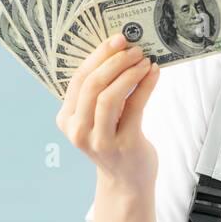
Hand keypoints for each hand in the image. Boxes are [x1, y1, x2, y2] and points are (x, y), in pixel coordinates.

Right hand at [55, 33, 159, 190]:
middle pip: (92, 85)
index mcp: (67, 120)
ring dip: (129, 72)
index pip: (78, 79)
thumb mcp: (98, 119)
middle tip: (133, 48)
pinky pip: (135, 107)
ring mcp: (100, 140)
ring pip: (110, 96)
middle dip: (114, 61)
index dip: (98, 56)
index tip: (116, 39)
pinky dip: (145, 85)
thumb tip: (121, 53)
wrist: (127, 182)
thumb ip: (102, 92)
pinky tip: (153, 73)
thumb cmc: (114, 142)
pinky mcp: (124, 145)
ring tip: (144, 59)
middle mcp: (78, 131)